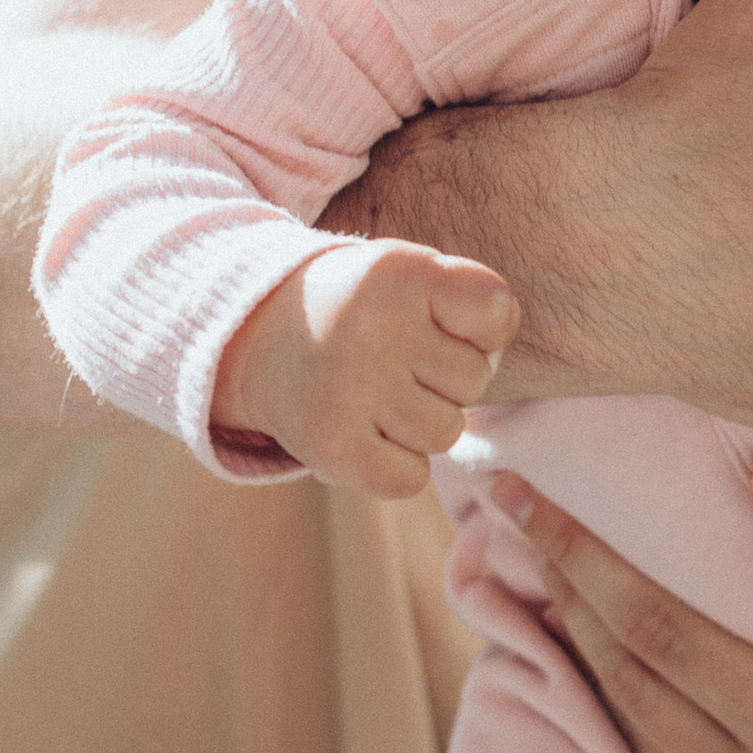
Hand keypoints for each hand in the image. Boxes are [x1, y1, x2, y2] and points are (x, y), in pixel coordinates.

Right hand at [214, 237, 516, 497]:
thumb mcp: (412, 274)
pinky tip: (364, 432)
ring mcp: (349, 390)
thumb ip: (475, 300)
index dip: (482, 330)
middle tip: (392, 359)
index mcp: (400, 273)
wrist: (255, 337)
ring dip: (420, 423)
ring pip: (446, 433)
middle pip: (473, 381)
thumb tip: (493, 360)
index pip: (496, 312)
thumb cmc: (363, 310)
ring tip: (374, 393)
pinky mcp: (330, 447)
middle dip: (445, 378)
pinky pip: (410, 478)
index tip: (440, 321)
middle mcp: (373, 328)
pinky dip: (395, 465)